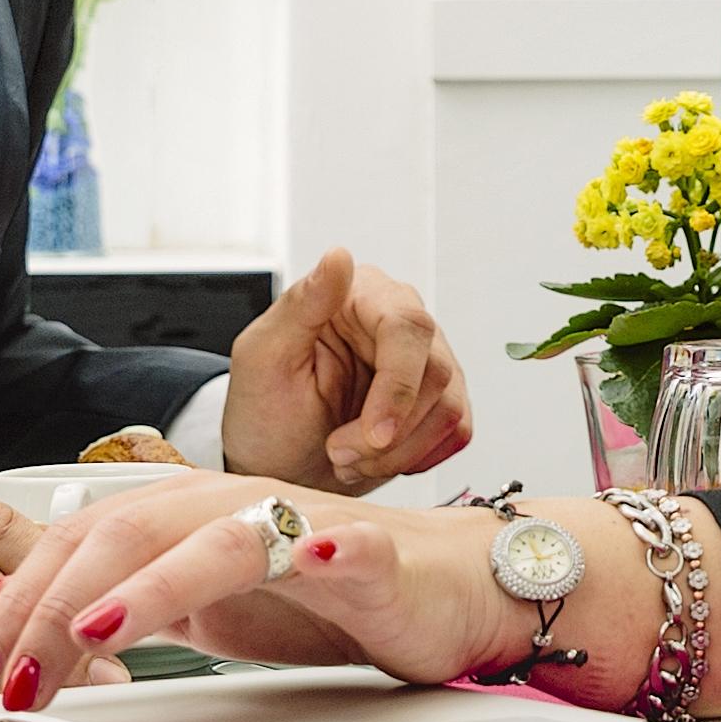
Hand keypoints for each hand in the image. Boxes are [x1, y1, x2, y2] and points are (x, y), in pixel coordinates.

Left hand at [0, 477, 528, 708]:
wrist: (444, 584)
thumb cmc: (322, 597)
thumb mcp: (201, 606)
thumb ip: (121, 603)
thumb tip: (17, 629)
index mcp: (185, 515)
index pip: (82, 540)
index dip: (25, 596)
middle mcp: (234, 506)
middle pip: (130, 534)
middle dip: (61, 604)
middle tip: (16, 674)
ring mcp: (306, 528)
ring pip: (221, 539)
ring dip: (158, 582)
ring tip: (104, 629)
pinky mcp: (378, 556)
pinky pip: (352, 548)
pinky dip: (333, 552)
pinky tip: (313, 564)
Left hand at [216, 247, 473, 493]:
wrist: (278, 463)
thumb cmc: (266, 411)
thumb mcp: (264, 358)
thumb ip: (301, 304)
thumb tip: (338, 258)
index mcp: (358, 295)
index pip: (407, 327)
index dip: (397, 387)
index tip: (374, 434)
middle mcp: (399, 319)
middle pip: (435, 373)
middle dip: (390, 432)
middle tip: (339, 453)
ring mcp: (425, 361)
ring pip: (450, 408)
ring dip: (399, 451)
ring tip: (348, 457)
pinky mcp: (440, 400)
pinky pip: (456, 431)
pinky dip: (417, 457)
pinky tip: (377, 459)